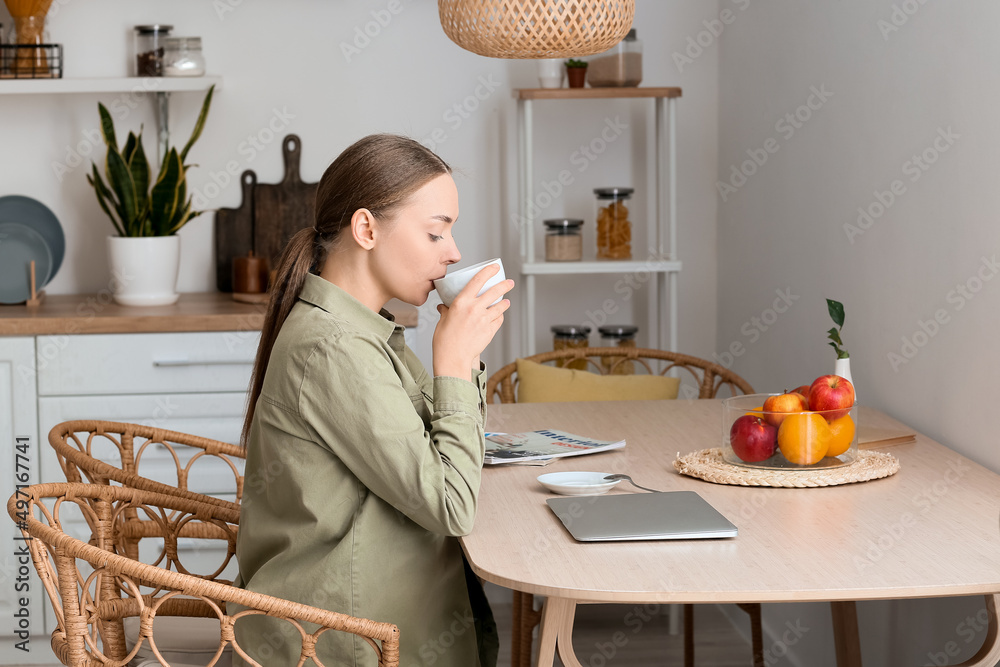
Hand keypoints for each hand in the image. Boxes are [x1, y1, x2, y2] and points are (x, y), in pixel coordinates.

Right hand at [433, 264, 513, 378]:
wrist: (453, 358)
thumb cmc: (444, 340)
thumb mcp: (443, 320)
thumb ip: (446, 310)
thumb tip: (443, 306)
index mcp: (461, 303)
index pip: (477, 280)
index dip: (488, 271)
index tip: (495, 267)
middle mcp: (474, 309)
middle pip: (495, 292)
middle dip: (505, 285)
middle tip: (509, 282)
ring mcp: (484, 320)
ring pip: (500, 306)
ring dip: (505, 303)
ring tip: (506, 301)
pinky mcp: (490, 331)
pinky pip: (499, 320)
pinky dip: (499, 317)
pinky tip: (499, 316)